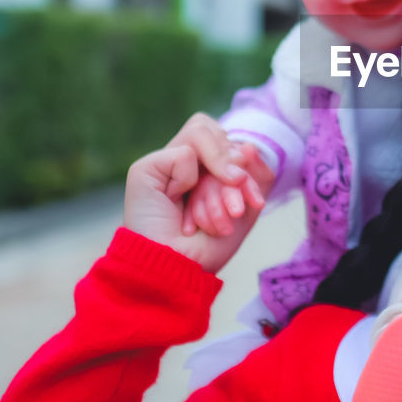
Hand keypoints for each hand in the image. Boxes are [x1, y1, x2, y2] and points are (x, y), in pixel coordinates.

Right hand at [122, 114, 266, 273]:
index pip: (230, 141)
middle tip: (235, 209)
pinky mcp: (146, 167)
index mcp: (204, 167)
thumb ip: (256, 176)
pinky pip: (184, 154)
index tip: (256, 203)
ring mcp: (164, 162)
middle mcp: (183, 161)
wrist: (177, 269)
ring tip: (218, 213)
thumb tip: (247, 145)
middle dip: (235, 174)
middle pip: (216, 131)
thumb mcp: (245, 210)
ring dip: (217, 180)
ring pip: (200, 132)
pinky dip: (190, 181)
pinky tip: (180, 209)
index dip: (247, 163)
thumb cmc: (207, 247)